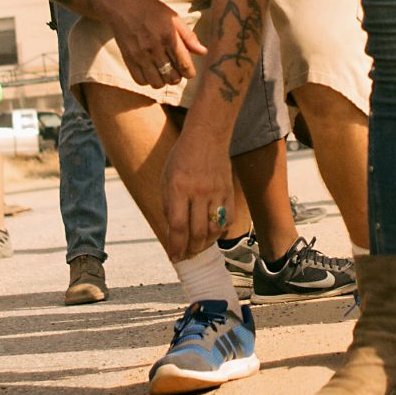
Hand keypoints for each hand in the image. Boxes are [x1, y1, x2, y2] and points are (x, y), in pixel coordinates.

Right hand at [97, 0, 203, 90]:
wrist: (122, 5)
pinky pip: (140, 81)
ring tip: (163, 73)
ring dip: (163, 81)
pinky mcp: (128, 59)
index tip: (189, 71)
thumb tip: (203, 52)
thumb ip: (188, 36)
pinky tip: (150, 72)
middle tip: (176, 71)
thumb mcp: (173, 17)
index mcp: (169, 36)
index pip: (184, 65)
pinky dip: (147, 81)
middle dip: (177, 77)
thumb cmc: (150, 9)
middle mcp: (155, 48)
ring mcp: (140, 55)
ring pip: (157, 83)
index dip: (189, 72)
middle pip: (172, 77)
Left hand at [162, 121, 229, 254]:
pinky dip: (220, 231)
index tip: (174, 257)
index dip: (176, 246)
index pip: (178, 226)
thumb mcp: (166, 179)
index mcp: (178, 188)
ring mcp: (216, 192)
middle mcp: (199, 192)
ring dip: (205, 244)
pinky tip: (212, 233)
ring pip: (214, 229)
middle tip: (185, 256)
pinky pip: (228, 219)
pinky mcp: (229, 191)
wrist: (207, 137)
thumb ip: (169, 206)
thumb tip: (172, 233)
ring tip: (197, 247)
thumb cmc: (181, 158)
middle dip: (190, 250)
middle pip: (197, 232)